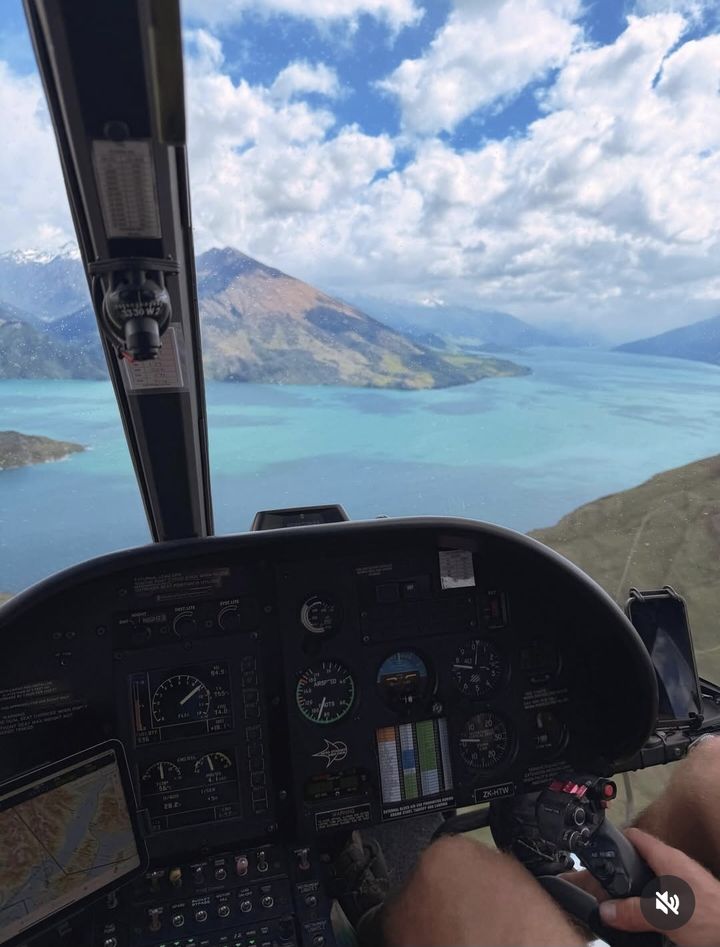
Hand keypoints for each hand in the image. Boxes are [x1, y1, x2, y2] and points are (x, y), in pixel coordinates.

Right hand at [596, 828, 719, 946]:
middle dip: (625, 869)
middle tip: (606, 881)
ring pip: (655, 877)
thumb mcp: (665, 916)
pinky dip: (654, 900)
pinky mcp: (694, 897)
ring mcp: (687, 880)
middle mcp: (678, 865)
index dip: (616, 838)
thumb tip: (608, 910)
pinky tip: (650, 916)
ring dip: (640, 888)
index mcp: (669, 859)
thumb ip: (633, 912)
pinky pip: (666, 892)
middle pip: (643, 858)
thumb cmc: (713, 918)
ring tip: (623, 902)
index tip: (600, 847)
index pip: (636, 836)